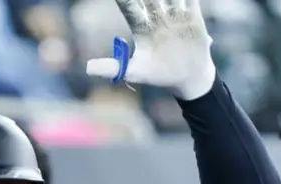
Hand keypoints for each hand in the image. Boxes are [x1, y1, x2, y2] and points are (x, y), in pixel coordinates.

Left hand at [86, 0, 216, 98]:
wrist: (187, 79)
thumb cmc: (159, 75)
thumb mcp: (134, 72)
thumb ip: (112, 68)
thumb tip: (87, 68)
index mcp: (142, 27)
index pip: (129, 6)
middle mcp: (157, 17)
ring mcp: (175, 16)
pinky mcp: (192, 18)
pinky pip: (190, 1)